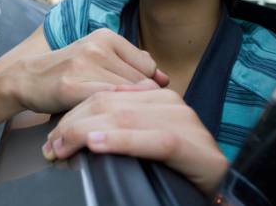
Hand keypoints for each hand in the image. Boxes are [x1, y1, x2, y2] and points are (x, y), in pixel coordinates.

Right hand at [10, 28, 168, 114]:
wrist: (28, 77)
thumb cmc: (70, 70)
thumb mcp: (100, 56)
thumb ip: (131, 63)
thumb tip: (165, 78)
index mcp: (107, 36)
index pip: (148, 65)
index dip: (149, 87)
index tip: (141, 100)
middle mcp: (98, 46)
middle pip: (140, 80)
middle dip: (139, 101)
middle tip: (134, 115)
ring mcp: (84, 64)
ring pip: (125, 93)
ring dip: (126, 110)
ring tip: (120, 120)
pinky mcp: (71, 86)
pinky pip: (106, 102)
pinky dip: (111, 114)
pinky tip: (107, 122)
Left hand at [41, 88, 228, 194]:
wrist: (223, 180)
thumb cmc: (178, 162)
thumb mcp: (147, 135)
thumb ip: (126, 124)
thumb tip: (84, 130)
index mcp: (156, 96)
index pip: (108, 96)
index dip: (77, 113)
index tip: (55, 134)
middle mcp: (168, 101)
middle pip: (110, 104)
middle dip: (75, 124)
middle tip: (52, 146)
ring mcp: (180, 119)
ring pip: (125, 118)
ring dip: (86, 132)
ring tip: (62, 147)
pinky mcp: (188, 143)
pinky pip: (150, 139)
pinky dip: (121, 141)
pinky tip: (96, 144)